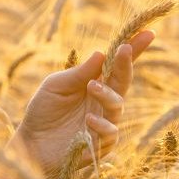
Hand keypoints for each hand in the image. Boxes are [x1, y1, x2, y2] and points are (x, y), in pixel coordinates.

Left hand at [12, 30, 154, 174]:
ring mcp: (104, 122)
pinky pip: (110, 132)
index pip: (117, 65)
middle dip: (126, 65)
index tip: (148, 33)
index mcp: (94, 82)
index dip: (134, 49)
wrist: (30, 144)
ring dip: (107, 95)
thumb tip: (101, 52)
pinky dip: (101, 124)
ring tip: (91, 87)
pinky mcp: (101, 145)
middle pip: (123, 82)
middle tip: (124, 50)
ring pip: (117, 106)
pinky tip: (88, 120)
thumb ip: (79, 73)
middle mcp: (103, 101)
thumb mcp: (56, 86)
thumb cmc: (43, 111)